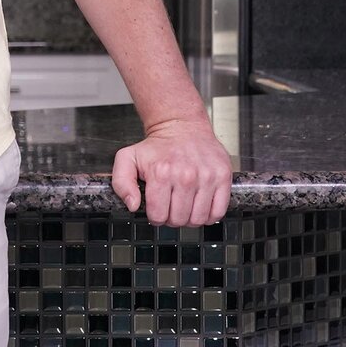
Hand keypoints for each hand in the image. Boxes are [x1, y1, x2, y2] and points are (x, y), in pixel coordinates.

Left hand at [111, 119, 232, 225]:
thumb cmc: (156, 146)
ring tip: (185, 204)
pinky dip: (209, 215)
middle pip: (179, 220)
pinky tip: (200, 204)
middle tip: (171, 205)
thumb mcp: (127, 159)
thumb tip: (133, 205)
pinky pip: (218, 212)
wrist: (181, 126)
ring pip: (198, 219)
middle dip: (172, 218)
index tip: (157, 207)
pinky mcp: (223, 176)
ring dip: (190, 218)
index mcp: (161, 173)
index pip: (159, 216)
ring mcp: (207, 176)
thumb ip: (122, 183)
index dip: (156, 216)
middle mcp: (186, 175)